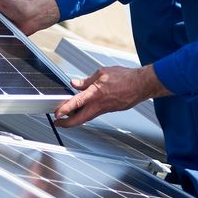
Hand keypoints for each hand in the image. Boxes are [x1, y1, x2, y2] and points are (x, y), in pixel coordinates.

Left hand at [53, 65, 168, 127]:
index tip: (56, 114)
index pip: (76, 103)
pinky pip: (96, 113)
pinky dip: (87, 113)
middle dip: (67, 123)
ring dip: (76, 118)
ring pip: (88, 117)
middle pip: (80, 119)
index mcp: (95, 94)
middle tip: (59, 123)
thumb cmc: (124, 77)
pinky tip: (84, 109)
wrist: (141, 84)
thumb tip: (75, 83)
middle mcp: (99, 105)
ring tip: (68, 115)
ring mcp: (106, 109)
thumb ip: (86, 80)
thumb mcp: (101, 73)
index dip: (64, 110)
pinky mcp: (111, 110)